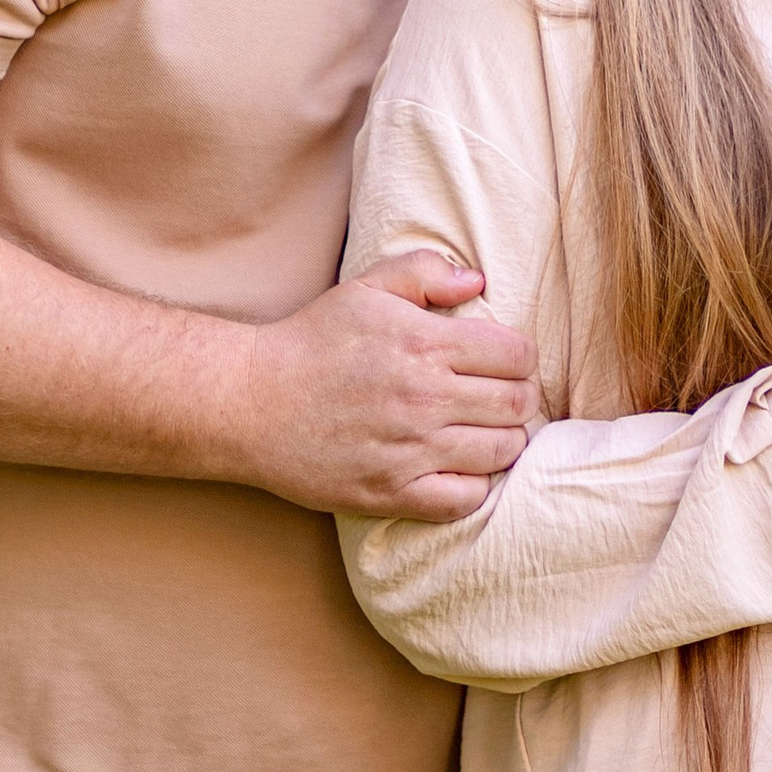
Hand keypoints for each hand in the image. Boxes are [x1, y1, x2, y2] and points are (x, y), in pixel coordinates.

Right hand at [232, 252, 540, 522]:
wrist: (251, 402)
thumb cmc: (312, 341)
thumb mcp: (366, 290)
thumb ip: (424, 273)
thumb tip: (477, 282)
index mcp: (424, 344)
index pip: (517, 355)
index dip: (520, 357)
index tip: (504, 361)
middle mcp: (424, 398)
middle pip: (517, 404)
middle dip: (518, 397)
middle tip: (498, 396)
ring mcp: (411, 450)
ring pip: (501, 452)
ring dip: (503, 440)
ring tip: (483, 430)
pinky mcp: (393, 492)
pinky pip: (465, 498)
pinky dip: (475, 484)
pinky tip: (460, 466)